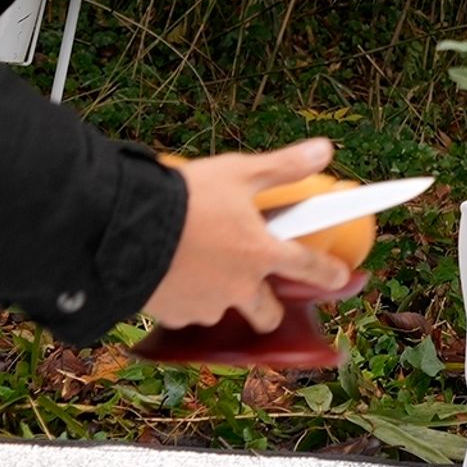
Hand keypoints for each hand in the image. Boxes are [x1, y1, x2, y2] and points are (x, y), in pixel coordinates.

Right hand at [144, 137, 355, 329]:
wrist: (127, 227)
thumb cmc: (186, 198)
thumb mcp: (239, 173)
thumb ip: (284, 167)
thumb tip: (323, 151)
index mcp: (260, 253)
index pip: (308, 267)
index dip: (328, 273)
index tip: (339, 277)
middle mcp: (238, 287)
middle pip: (266, 314)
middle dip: (268, 309)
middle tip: (259, 294)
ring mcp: (207, 305)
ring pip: (223, 309)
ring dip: (220, 295)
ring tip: (201, 267)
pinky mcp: (175, 315)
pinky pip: (187, 311)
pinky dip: (185, 298)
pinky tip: (174, 274)